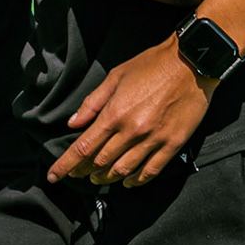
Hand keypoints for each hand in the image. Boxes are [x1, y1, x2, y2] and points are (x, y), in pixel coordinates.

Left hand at [46, 36, 216, 187]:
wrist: (191, 62)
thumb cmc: (152, 65)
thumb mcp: (116, 76)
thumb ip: (93, 102)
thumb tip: (73, 123)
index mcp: (114, 113)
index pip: (83, 147)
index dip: (66, 164)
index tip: (53, 176)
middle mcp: (132, 131)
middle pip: (101, 161)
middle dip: (84, 172)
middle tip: (77, 175)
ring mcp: (154, 139)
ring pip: (124, 170)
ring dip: (107, 178)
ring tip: (98, 179)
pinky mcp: (173, 144)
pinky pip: (151, 170)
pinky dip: (136, 180)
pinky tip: (128, 182)